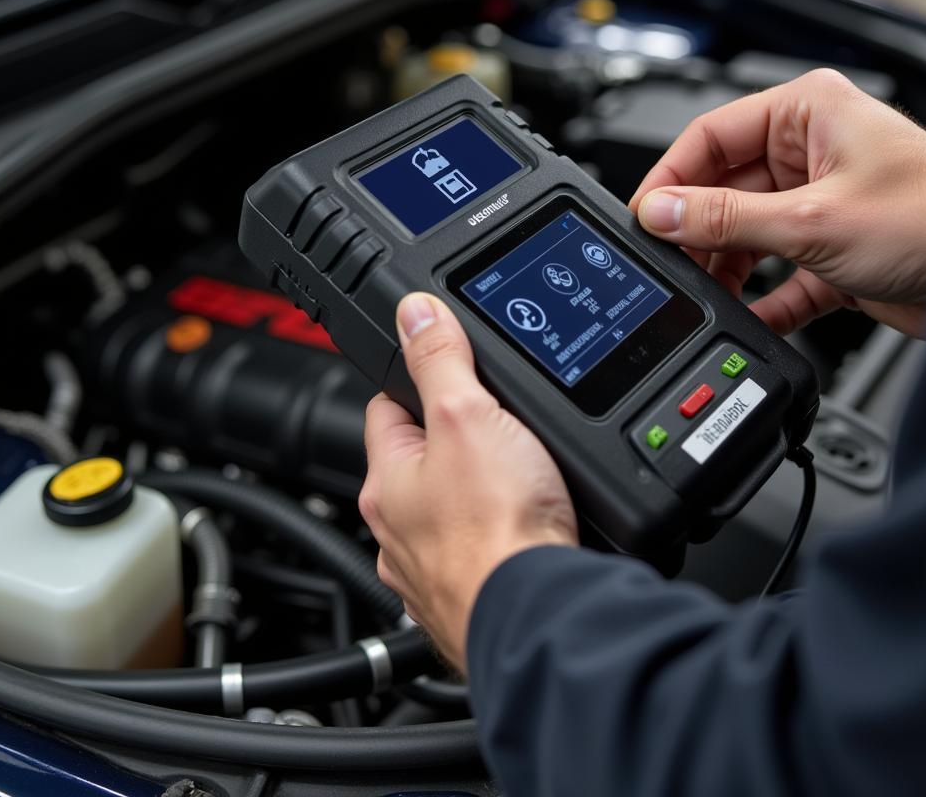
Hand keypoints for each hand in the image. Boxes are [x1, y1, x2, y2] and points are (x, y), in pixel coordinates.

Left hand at [360, 293, 576, 670]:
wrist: (538, 613)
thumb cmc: (498, 529)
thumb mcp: (467, 416)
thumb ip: (440, 360)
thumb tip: (414, 312)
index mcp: (388, 480)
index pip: (387, 409)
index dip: (415, 383)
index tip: (441, 371)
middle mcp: (397, 529)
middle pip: (417, 462)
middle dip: (450, 441)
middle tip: (490, 423)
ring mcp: (428, 569)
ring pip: (443, 511)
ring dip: (469, 493)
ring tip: (509, 476)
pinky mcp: (465, 596)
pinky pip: (471, 551)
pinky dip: (490, 537)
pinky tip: (518, 529)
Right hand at [629, 69, 925, 336]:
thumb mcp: (809, 219)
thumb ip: (725, 218)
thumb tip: (662, 213)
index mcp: (806, 113)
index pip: (710, 136)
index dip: (671, 177)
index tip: (646, 218)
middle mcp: (810, 152)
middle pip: (723, 189)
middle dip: (698, 231)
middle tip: (671, 262)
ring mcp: (820, 203)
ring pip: (746, 233)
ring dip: (727, 267)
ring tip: (707, 292)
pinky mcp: (831, 250)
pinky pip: (778, 274)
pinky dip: (763, 297)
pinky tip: (749, 316)